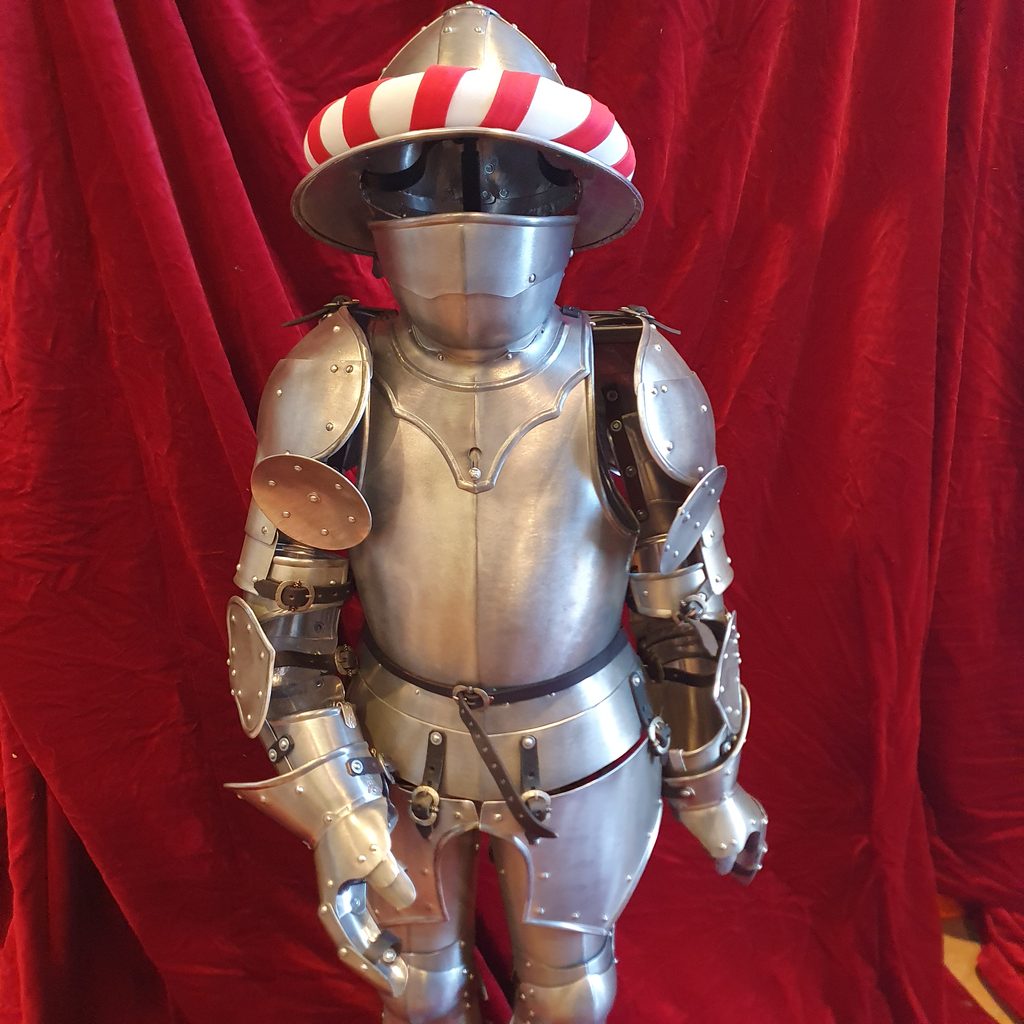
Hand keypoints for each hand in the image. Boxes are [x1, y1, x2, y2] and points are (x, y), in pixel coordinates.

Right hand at [313, 798, 415, 993]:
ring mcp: (345, 890)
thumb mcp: (376, 856)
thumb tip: (407, 902)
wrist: (342, 798)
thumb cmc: (354, 829)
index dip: (372, 966)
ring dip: (376, 948)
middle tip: (399, 978)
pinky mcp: (355, 878)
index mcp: (336, 902)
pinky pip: (365, 914)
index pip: (351, 946)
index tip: (394, 981)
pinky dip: (377, 928)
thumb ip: (391, 883)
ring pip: (359, 930)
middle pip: (353, 942)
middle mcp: (338, 900)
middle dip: (375, 963)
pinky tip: (392, 932)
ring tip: (396, 959)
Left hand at [668, 784, 766, 883]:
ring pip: (731, 830)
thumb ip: (727, 863)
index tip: (743, 880)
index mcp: (758, 824)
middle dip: (739, 856)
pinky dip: (713, 833)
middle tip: (735, 868)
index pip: (756, 852)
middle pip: (745, 840)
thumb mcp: (727, 848)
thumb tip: (724, 868)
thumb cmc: (720, 817)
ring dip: (726, 844)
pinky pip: (717, 822)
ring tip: (718, 857)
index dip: (749, 868)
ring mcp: (731, 804)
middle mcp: (748, 813)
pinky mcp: (714, 799)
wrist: (700, 783)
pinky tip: (705, 838)